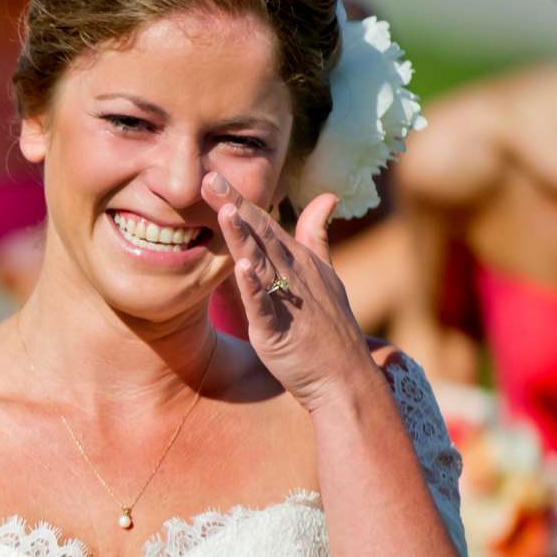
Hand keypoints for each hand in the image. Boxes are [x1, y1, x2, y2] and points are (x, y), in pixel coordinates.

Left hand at [205, 173, 372, 412]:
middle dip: (236, 205)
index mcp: (300, 261)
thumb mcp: (326, 276)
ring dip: (244, 237)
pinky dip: (254, 288)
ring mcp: (289, 301)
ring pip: (262, 262)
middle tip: (210, 178)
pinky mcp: (279, 331)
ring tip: (225, 210)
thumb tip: (326, 197)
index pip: (266, 223)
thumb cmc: (330, 330)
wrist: (346, 379)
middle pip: (262, 234)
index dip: (240, 199)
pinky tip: (242, 269)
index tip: (213, 177)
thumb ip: (318, 237)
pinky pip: (265, 306)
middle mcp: (295, 274)